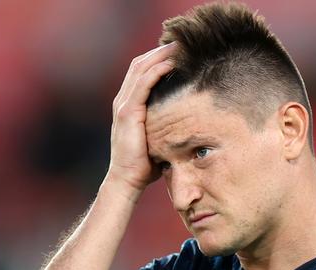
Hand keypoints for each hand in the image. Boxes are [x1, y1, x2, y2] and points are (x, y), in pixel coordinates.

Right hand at [107, 43, 176, 194]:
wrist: (129, 181)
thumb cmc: (147, 165)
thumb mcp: (159, 139)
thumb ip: (168, 127)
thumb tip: (192, 125)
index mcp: (129, 105)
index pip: (142, 72)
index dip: (158, 58)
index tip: (178, 51)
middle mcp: (124, 101)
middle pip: (141, 64)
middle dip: (161, 50)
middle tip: (182, 41)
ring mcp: (123, 105)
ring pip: (141, 68)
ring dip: (160, 55)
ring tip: (179, 45)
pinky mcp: (128, 113)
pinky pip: (142, 84)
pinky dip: (156, 71)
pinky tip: (171, 63)